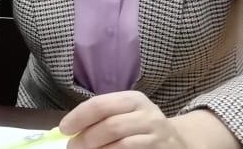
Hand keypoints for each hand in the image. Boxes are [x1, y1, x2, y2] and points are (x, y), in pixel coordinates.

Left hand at [60, 91, 186, 148]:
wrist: (178, 142)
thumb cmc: (141, 126)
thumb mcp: (126, 114)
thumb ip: (103, 117)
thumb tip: (69, 128)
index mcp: (133, 99)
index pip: (100, 105)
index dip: (79, 117)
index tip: (64, 129)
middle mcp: (147, 114)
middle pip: (110, 126)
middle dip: (86, 139)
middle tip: (72, 147)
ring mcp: (156, 135)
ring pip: (121, 144)